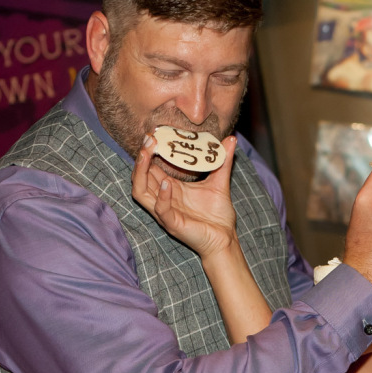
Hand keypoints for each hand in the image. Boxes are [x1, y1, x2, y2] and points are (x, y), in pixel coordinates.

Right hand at [132, 134, 238, 258]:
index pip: (151, 168)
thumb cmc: (218, 215)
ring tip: (147, 154)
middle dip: (142, 157)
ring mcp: (165, 212)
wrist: (226, 239)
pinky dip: (162, 196)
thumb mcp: (220, 182)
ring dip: (141, 172)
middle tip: (149, 139)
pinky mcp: (173, 224)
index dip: (149, 151)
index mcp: (170, 189)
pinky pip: (160, 209)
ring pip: (140, 192)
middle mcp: (163, 199)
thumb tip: (231, 139)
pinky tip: (167, 184)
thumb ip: (223, 161)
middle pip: (140, 177)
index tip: (154, 134)